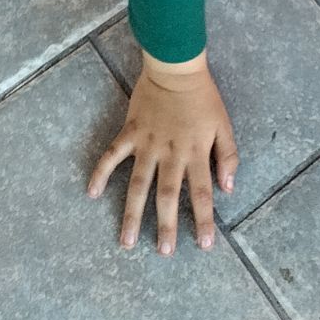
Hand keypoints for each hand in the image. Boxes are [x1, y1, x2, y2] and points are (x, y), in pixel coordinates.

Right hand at [87, 50, 237, 255]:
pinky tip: (91, 193)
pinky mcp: (130, 132)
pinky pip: (112, 154)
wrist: (175, 66)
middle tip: (163, 252)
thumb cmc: (203, 98)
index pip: (201, 192)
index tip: (204, 245)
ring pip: (138, 183)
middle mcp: (171, 153)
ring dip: (132, 213)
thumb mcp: (223, 125)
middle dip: (166, 225)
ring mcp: (147, 143)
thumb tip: (228, 189)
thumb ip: (228, 156)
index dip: (203, 219)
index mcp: (196, 152)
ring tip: (126, 241)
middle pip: (168, 195)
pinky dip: (101, 172)